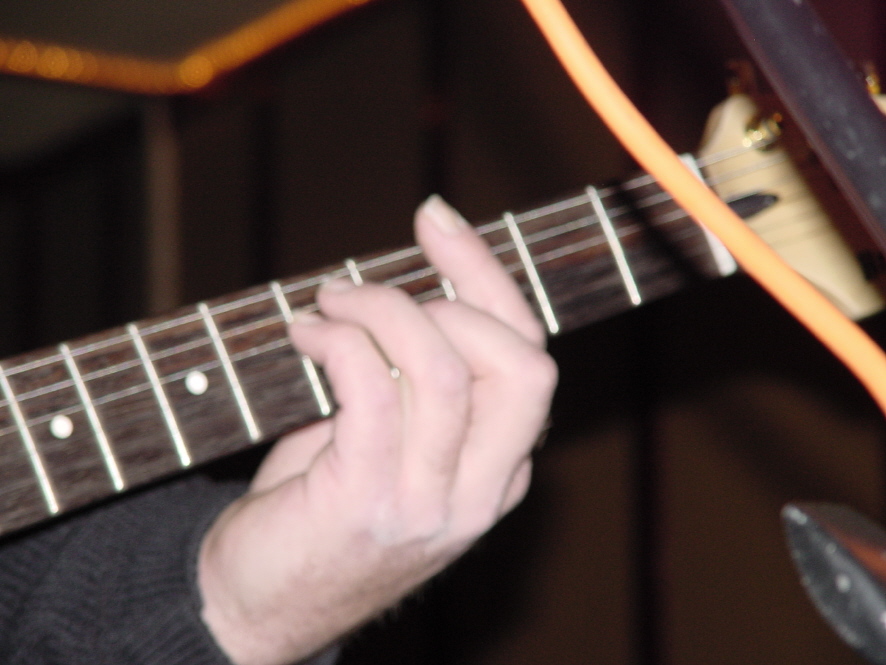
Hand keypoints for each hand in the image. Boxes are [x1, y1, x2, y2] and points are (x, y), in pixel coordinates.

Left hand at [198, 196, 557, 664]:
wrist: (258, 604)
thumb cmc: (319, 508)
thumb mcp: (388, 439)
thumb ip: (416, 381)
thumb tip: (409, 283)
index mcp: (500, 472)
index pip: (531, 357)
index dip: (489, 276)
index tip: (436, 218)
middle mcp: (481, 492)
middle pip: (521, 364)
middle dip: (452, 291)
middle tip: (369, 288)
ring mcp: (430, 505)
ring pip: (444, 370)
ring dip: (381, 311)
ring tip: (328, 306)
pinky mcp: (367, 503)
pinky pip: (372, 389)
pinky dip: (338, 340)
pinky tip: (303, 334)